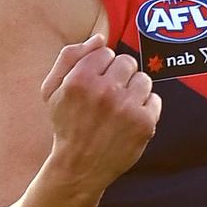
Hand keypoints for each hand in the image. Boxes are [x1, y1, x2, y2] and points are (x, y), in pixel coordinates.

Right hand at [41, 34, 160, 192]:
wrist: (79, 168)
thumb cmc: (66, 125)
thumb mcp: (51, 90)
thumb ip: (70, 57)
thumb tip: (100, 38)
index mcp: (79, 79)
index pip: (105, 51)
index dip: (100, 68)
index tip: (94, 84)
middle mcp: (104, 91)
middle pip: (127, 62)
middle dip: (119, 76)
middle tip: (108, 97)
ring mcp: (126, 108)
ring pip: (143, 79)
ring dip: (134, 91)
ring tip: (119, 108)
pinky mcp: (144, 124)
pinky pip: (155, 99)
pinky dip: (145, 109)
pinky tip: (129, 121)